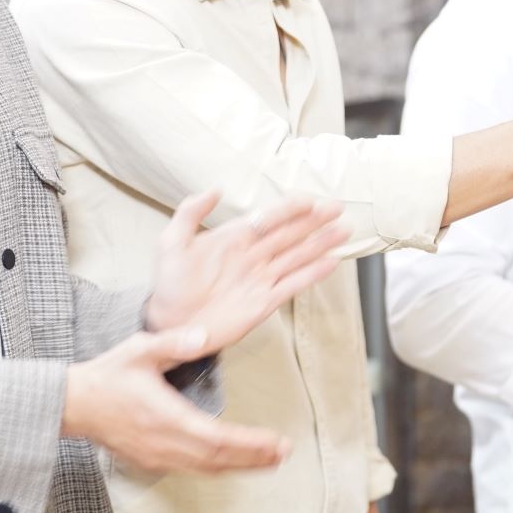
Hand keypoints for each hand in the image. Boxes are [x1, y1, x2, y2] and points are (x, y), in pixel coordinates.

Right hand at [61, 326, 291, 473]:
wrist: (73, 403)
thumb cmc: (107, 376)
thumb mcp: (139, 349)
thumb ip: (173, 341)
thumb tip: (203, 335)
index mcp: (166, 417)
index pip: (217, 438)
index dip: (249, 444)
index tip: (275, 442)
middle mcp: (165, 443)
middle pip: (218, 459)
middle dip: (254, 458)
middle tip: (282, 453)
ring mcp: (158, 455)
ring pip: (206, 468)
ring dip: (240, 466)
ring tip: (267, 461)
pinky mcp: (152, 460)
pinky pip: (192, 469)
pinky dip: (217, 467)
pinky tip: (231, 461)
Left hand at [145, 191, 347, 351]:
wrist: (169, 323)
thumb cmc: (169, 284)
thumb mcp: (171, 243)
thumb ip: (190, 214)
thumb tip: (215, 189)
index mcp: (234, 238)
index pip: (268, 218)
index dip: (289, 209)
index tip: (309, 200)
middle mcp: (253, 256)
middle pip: (290, 234)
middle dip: (314, 221)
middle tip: (338, 208)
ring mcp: (261, 279)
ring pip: (297, 257)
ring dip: (320, 244)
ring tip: (344, 232)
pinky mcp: (264, 303)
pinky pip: (293, 285)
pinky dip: (313, 275)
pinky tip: (331, 263)